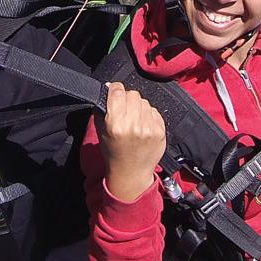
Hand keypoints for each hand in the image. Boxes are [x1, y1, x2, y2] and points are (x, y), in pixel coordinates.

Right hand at [96, 83, 166, 202]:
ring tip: (134, 120)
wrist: (130, 173)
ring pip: (144, 102)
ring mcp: (149, 128)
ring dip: (138, 108)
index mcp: (116, 125)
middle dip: (127, 99)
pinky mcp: (160, 131)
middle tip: (124, 110)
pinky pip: (154, 111)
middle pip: (132, 94)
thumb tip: (108, 88)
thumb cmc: (113, 152)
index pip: (118, 91)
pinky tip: (143, 126)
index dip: (114, 90)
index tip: (114, 92)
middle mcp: (133, 125)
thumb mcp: (101, 131)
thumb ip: (102, 109)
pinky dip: (148, 116)